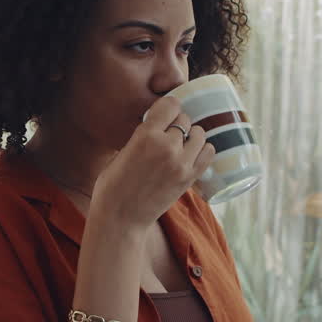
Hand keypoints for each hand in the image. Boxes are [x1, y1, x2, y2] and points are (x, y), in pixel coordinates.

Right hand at [91, 96, 214, 227]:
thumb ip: (143, 135)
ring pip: (199, 134)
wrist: (120, 217)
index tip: (163, 116)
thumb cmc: (113, 185)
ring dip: (191, 136)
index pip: (171, 104)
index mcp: (146, 135)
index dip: (167, 108)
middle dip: (176, 125)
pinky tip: (191, 155)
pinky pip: (208, 153)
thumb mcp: (123, 150)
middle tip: (167, 136)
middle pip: (184, 119)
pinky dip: (202, 151)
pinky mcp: (189, 178)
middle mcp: (167, 146)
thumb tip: (159, 125)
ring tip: (180, 145)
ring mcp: (181, 164)